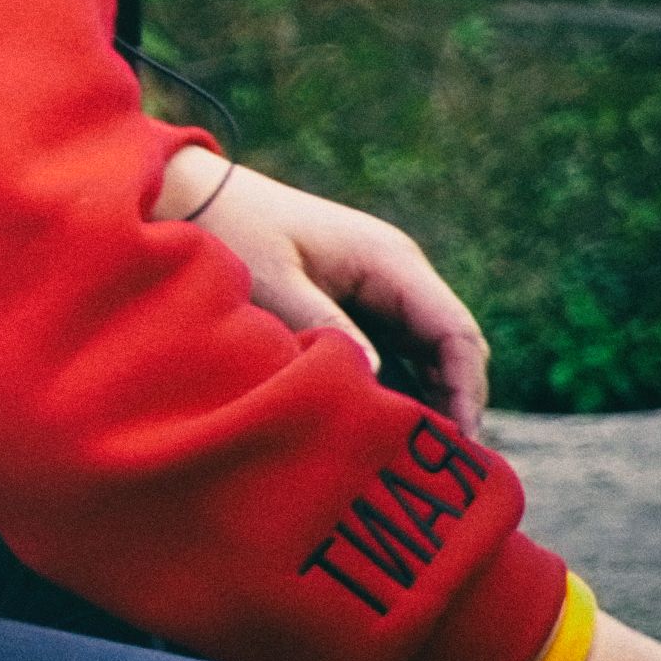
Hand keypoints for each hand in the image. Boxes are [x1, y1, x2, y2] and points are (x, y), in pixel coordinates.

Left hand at [152, 146, 487, 439]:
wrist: (195, 196)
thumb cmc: (232, 229)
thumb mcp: (274, 282)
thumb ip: (324, 326)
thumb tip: (377, 381)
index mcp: (389, 260)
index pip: (454, 331)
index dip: (465, 388)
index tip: (459, 440)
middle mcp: (395, 273)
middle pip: (448, 348)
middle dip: (453, 402)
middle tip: (437, 464)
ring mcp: (377, 289)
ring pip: (423, 354)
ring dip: (424, 399)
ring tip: (412, 457)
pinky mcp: (352, 303)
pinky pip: (391, 352)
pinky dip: (393, 387)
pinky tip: (379, 428)